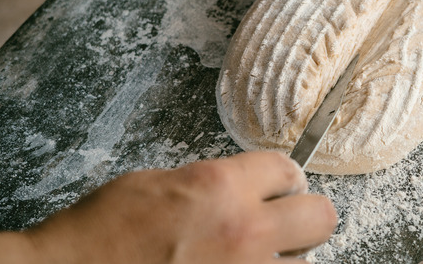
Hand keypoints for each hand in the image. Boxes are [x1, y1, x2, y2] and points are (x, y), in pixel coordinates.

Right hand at [0, 152, 335, 263]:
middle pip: (322, 216)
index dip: (282, 177)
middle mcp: (244, 231)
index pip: (288, 168)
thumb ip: (212, 183)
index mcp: (221, 187)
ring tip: (255, 258)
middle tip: (285, 221)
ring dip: (287, 258)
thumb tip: (243, 188)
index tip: (279, 186)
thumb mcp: (158, 184)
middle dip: (306, 215)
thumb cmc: (100, 233)